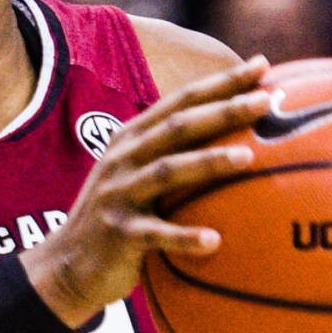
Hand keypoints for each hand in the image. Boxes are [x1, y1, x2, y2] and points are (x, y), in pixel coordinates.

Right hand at [22, 56, 273, 325]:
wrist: (66, 266)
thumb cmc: (121, 219)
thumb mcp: (140, 178)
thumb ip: (176, 157)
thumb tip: (247, 145)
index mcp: (132, 139)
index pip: (181, 101)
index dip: (221, 82)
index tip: (262, 66)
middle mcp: (123, 159)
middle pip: (177, 126)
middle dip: (223, 110)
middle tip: (265, 101)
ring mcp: (118, 194)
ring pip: (167, 171)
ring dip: (208, 162)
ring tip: (249, 158)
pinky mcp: (118, 233)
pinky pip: (156, 234)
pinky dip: (185, 237)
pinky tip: (216, 241)